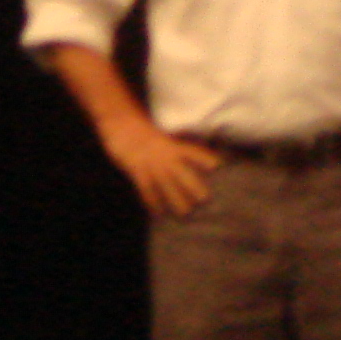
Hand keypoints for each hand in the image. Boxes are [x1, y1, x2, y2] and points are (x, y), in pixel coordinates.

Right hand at [106, 118, 220, 216]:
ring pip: (166, 185)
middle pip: (182, 173)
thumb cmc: (145, 132)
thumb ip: (177, 149)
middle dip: (193, 186)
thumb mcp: (164, 138)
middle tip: (205, 199)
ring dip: (175, 199)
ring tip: (184, 213)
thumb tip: (192, 160)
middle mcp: (165, 156)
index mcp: (173, 146)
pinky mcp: (137, 171)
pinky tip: (158, 213)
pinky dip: (151, 202)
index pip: (193, 152)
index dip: (205, 158)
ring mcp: (151, 164)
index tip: (218, 166)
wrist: (122, 126)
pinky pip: (146, 189)